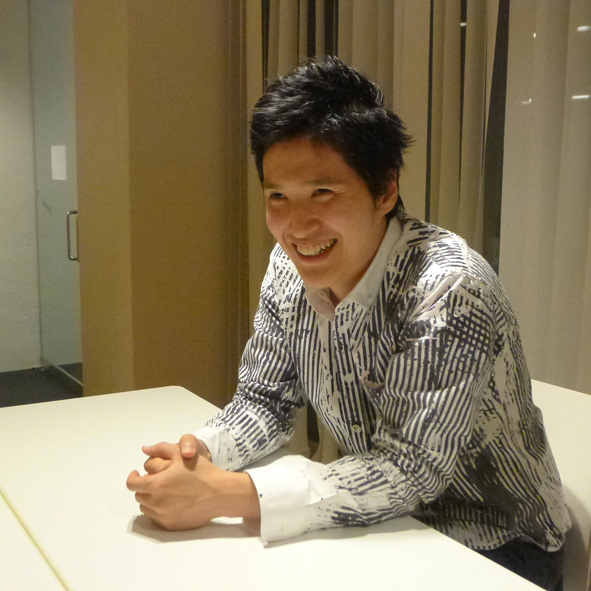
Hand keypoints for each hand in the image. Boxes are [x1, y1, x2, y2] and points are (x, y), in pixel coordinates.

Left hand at [126, 441, 259, 530]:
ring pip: (146, 508)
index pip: (132, 484)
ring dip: (150, 499)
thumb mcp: (181, 454)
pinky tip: (171, 503)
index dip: (133, 477)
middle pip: (139, 496)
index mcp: (156, 484)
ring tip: (164, 492)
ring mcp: (163, 516)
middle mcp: (156, 503)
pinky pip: (156, 518)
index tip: (137, 474)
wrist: (219, 494)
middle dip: (144, 487)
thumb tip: (144, 449)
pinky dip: (158, 510)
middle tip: (157, 481)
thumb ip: (161, 449)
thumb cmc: (201, 471)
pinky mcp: (170, 525)